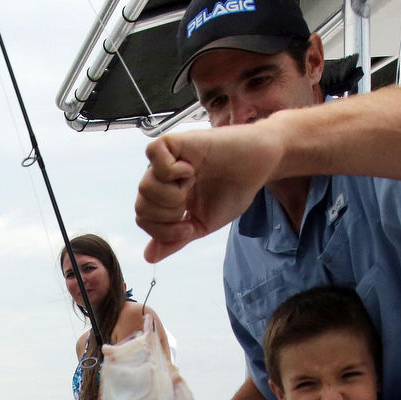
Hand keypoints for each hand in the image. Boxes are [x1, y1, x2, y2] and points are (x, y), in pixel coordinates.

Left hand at [137, 123, 284, 262]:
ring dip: (172, 195)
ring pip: (145, 187)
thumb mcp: (203, 225)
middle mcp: (162, 179)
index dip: (164, 232)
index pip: (144, 220)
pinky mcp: (174, 141)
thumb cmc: (234, 190)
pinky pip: (153, 156)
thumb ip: (175, 240)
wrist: (258, 165)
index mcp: (166, 198)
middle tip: (191, 206)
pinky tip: (190, 169)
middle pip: (141, 207)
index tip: (189, 227)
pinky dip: (172, 170)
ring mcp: (166, 160)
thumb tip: (149, 257)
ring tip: (193, 185)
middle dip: (169, 217)